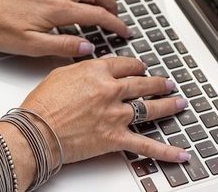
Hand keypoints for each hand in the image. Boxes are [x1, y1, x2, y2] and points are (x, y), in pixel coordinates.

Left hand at [0, 0, 129, 56]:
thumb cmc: (0, 28)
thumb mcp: (32, 46)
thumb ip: (63, 46)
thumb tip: (87, 48)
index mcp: (58, 9)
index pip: (97, 14)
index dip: (115, 24)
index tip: (125, 32)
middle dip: (112, 3)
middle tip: (117, 19)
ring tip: (103, 7)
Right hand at [20, 56, 189, 164]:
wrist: (37, 130)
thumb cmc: (43, 104)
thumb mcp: (60, 74)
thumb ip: (82, 69)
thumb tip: (92, 69)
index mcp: (97, 72)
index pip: (125, 65)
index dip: (137, 66)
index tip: (141, 68)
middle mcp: (110, 90)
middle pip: (143, 84)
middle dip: (158, 83)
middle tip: (166, 83)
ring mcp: (116, 114)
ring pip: (150, 108)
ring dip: (168, 105)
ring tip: (178, 103)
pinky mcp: (116, 138)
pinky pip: (146, 145)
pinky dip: (166, 151)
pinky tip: (180, 153)